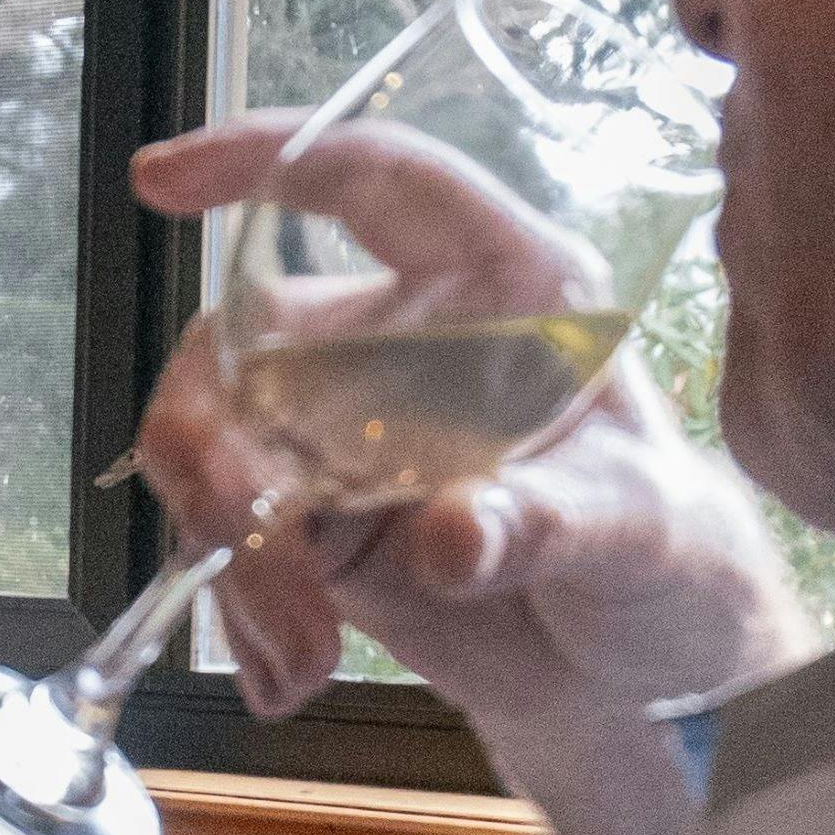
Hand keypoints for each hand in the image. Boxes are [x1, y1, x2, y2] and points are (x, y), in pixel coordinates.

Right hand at [132, 118, 821, 739]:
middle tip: (242, 544)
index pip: (376, 183)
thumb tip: (452, 533)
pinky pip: (227, 546)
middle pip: (249, 344)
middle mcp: (404, 341)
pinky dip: (240, 616)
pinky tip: (288, 676)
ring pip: (218, 455)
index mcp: (501, 290)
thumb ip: (547, 523)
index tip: (165, 179)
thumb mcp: (641, 533)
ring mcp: (345, 431)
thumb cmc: (668, 562)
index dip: (267, 158)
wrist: (636, 674)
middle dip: (221, 454)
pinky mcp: (310, 518)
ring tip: (302, 654)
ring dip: (235, 563)